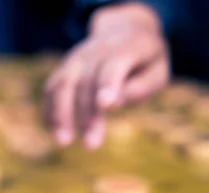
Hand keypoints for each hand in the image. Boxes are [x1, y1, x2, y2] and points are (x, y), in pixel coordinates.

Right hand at [44, 2, 169, 149]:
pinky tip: (54, 131)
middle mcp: (98, 49)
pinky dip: (51, 110)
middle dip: (88, 114)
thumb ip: (141, 87)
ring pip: (63, 83)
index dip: (109, 84)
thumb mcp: (158, 71)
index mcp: (128, 46)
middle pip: (87, 81)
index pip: (114, 64)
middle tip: (92, 145)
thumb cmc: (146, 61)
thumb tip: (113, 104)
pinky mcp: (65, 68)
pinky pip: (52, 88)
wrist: (125, 31)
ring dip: (61, 114)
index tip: (106, 106)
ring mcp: (77, 57)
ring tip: (63, 142)